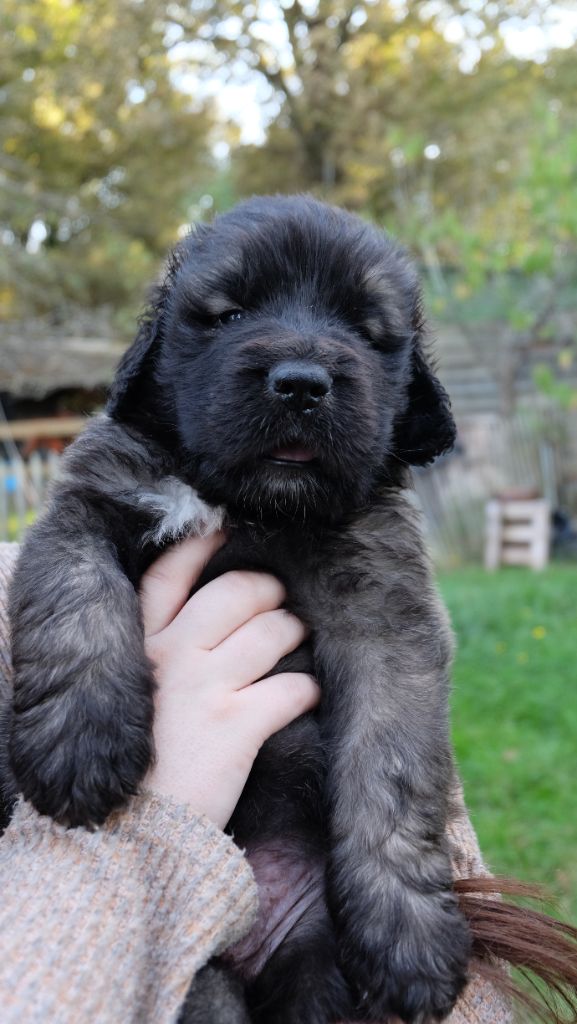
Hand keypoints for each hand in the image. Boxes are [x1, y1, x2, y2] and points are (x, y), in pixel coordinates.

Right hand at [141, 533, 319, 827]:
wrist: (129, 834)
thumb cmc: (136, 760)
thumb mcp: (126, 692)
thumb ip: (159, 651)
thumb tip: (208, 617)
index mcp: (140, 644)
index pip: (170, 574)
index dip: (202, 546)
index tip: (226, 531)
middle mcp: (172, 655)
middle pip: (237, 593)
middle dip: (269, 592)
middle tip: (278, 604)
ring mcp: (205, 688)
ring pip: (273, 632)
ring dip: (294, 634)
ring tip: (296, 644)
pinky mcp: (237, 726)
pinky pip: (292, 688)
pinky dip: (308, 689)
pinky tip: (305, 694)